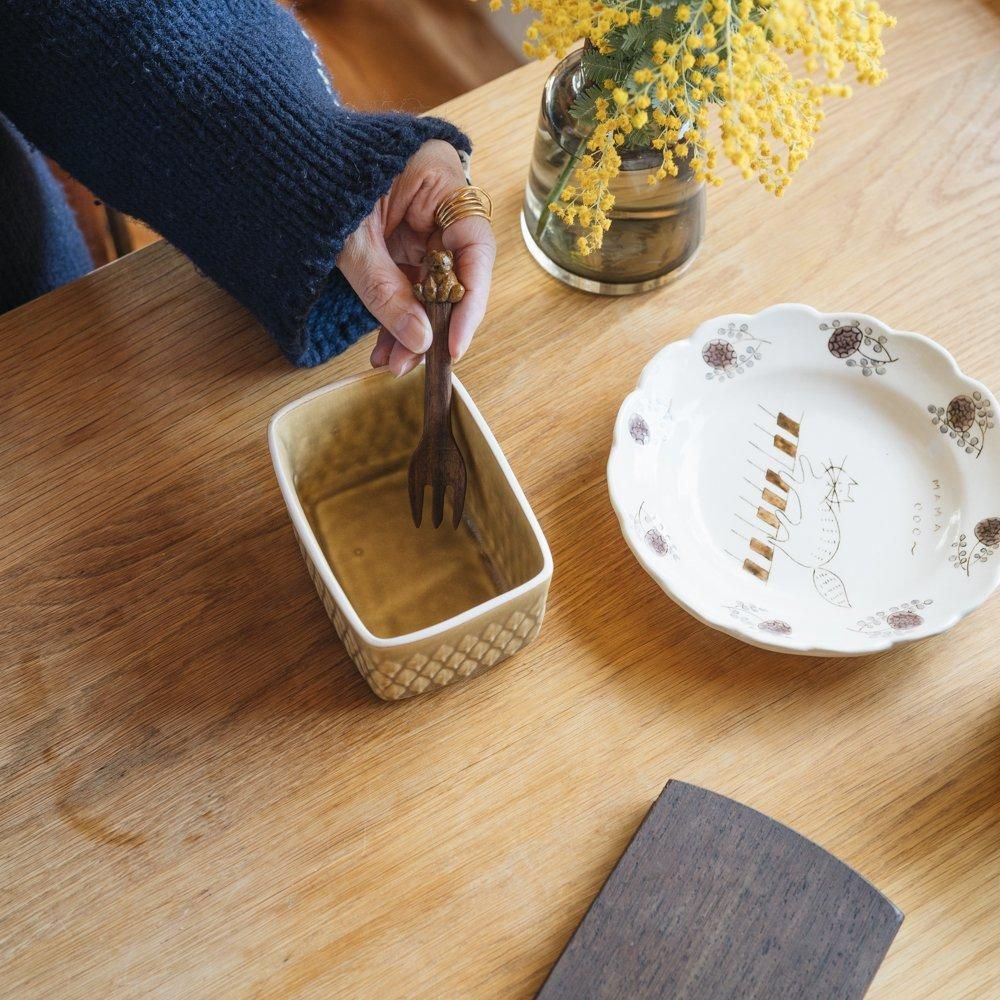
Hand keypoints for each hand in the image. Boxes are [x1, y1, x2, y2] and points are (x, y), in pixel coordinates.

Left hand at [336, 139, 495, 375]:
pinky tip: (386, 349)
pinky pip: (410, 286)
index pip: (475, 246)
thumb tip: (420, 341)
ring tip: (393, 363)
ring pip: (432, 287)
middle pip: (456, 274)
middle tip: (417, 361)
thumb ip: (385, 290)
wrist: (277, 160)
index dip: (471, 300)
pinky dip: (398, 316)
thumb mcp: (350, 240)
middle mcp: (439, 201)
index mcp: (438, 177)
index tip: (453, 344)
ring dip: (414, 328)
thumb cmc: (314, 179)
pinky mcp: (401, 243)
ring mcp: (421, 224)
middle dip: (435, 324)